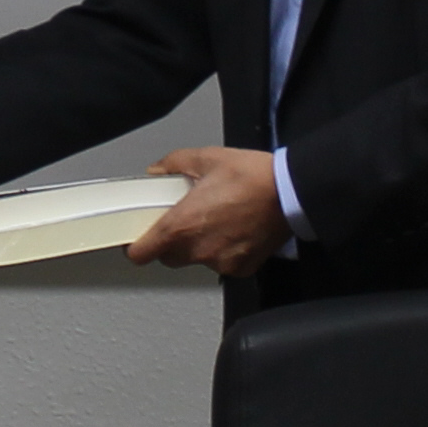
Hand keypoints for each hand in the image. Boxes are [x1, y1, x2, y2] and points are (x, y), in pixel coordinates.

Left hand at [129, 145, 291, 277]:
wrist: (291, 192)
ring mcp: (220, 262)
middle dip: (170, 240)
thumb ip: (173, 165)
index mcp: (182, 225)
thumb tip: (158, 172)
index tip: (137, 239)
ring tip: (217, 219)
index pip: (141, 253)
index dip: (136, 246)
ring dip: (199, 244)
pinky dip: (223, 250)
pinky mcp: (240, 268)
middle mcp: (198, 249)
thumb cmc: (254, 176)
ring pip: (196, 259)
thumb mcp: (206, 158)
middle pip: (168, 257)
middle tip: (185, 218)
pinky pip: (221, 263)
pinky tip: (234, 229)